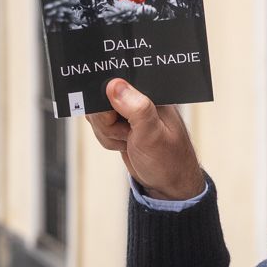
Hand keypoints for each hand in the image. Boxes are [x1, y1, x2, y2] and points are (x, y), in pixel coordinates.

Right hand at [87, 78, 205, 200]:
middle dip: (107, 123)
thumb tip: (114, 85)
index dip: (107, 102)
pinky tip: (125, 145)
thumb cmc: (169, 159)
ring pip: (97, 115)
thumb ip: (136, 109)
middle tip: (127, 135)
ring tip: (129, 141)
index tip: (116, 119)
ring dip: (108, 134)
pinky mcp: (122, 122)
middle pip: (100, 99)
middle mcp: (140, 97)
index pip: (116, 82)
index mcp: (152, 92)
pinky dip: (107, 139)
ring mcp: (129, 110)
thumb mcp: (152, 134)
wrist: (167, 183)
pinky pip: (100, 126)